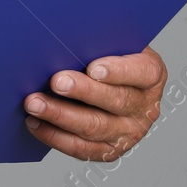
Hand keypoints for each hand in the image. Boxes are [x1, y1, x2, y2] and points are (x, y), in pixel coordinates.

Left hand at [22, 46, 165, 160]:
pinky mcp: (109, 150)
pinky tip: (35, 123)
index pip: (141, 72)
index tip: (93, 68)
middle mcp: (144, 107)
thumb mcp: (113, 43)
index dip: (119, 71)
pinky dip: (55, 136)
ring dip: (61, 115)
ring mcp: (129, 132)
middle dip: (83, 91)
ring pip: (95, 127)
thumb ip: (98, 41)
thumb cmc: (106, 56)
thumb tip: (66, 37)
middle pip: (116, 101)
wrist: (110, 84)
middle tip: (56, 82)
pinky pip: (81, 148)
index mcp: (151, 75)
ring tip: (35, 103)